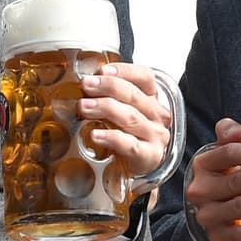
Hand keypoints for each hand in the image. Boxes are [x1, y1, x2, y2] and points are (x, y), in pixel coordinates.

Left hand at [78, 62, 172, 176]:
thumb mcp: (122, 114)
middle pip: (134, 95)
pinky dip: (111, 137)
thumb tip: (83, 84)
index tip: (102, 70)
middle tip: (86, 85)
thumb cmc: (129, 138)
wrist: (140, 171)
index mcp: (151, 100)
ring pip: (130, 117)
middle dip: (107, 86)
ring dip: (105, 108)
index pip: (145, 77)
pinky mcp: (149, 156)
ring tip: (84, 106)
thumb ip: (109, 98)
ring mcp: (155, 136)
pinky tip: (95, 134)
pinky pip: (129, 144)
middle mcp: (157, 115)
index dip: (124, 71)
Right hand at [186, 119, 240, 240]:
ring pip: (240, 207)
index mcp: (203, 164)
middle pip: (236, 181)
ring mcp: (207, 215)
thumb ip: (229, 135)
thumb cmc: (225, 175)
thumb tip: (237, 131)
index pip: (228, 154)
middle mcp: (200, 190)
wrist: (211, 210)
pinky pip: (240, 235)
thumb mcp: (224, 153)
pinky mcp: (217, 236)